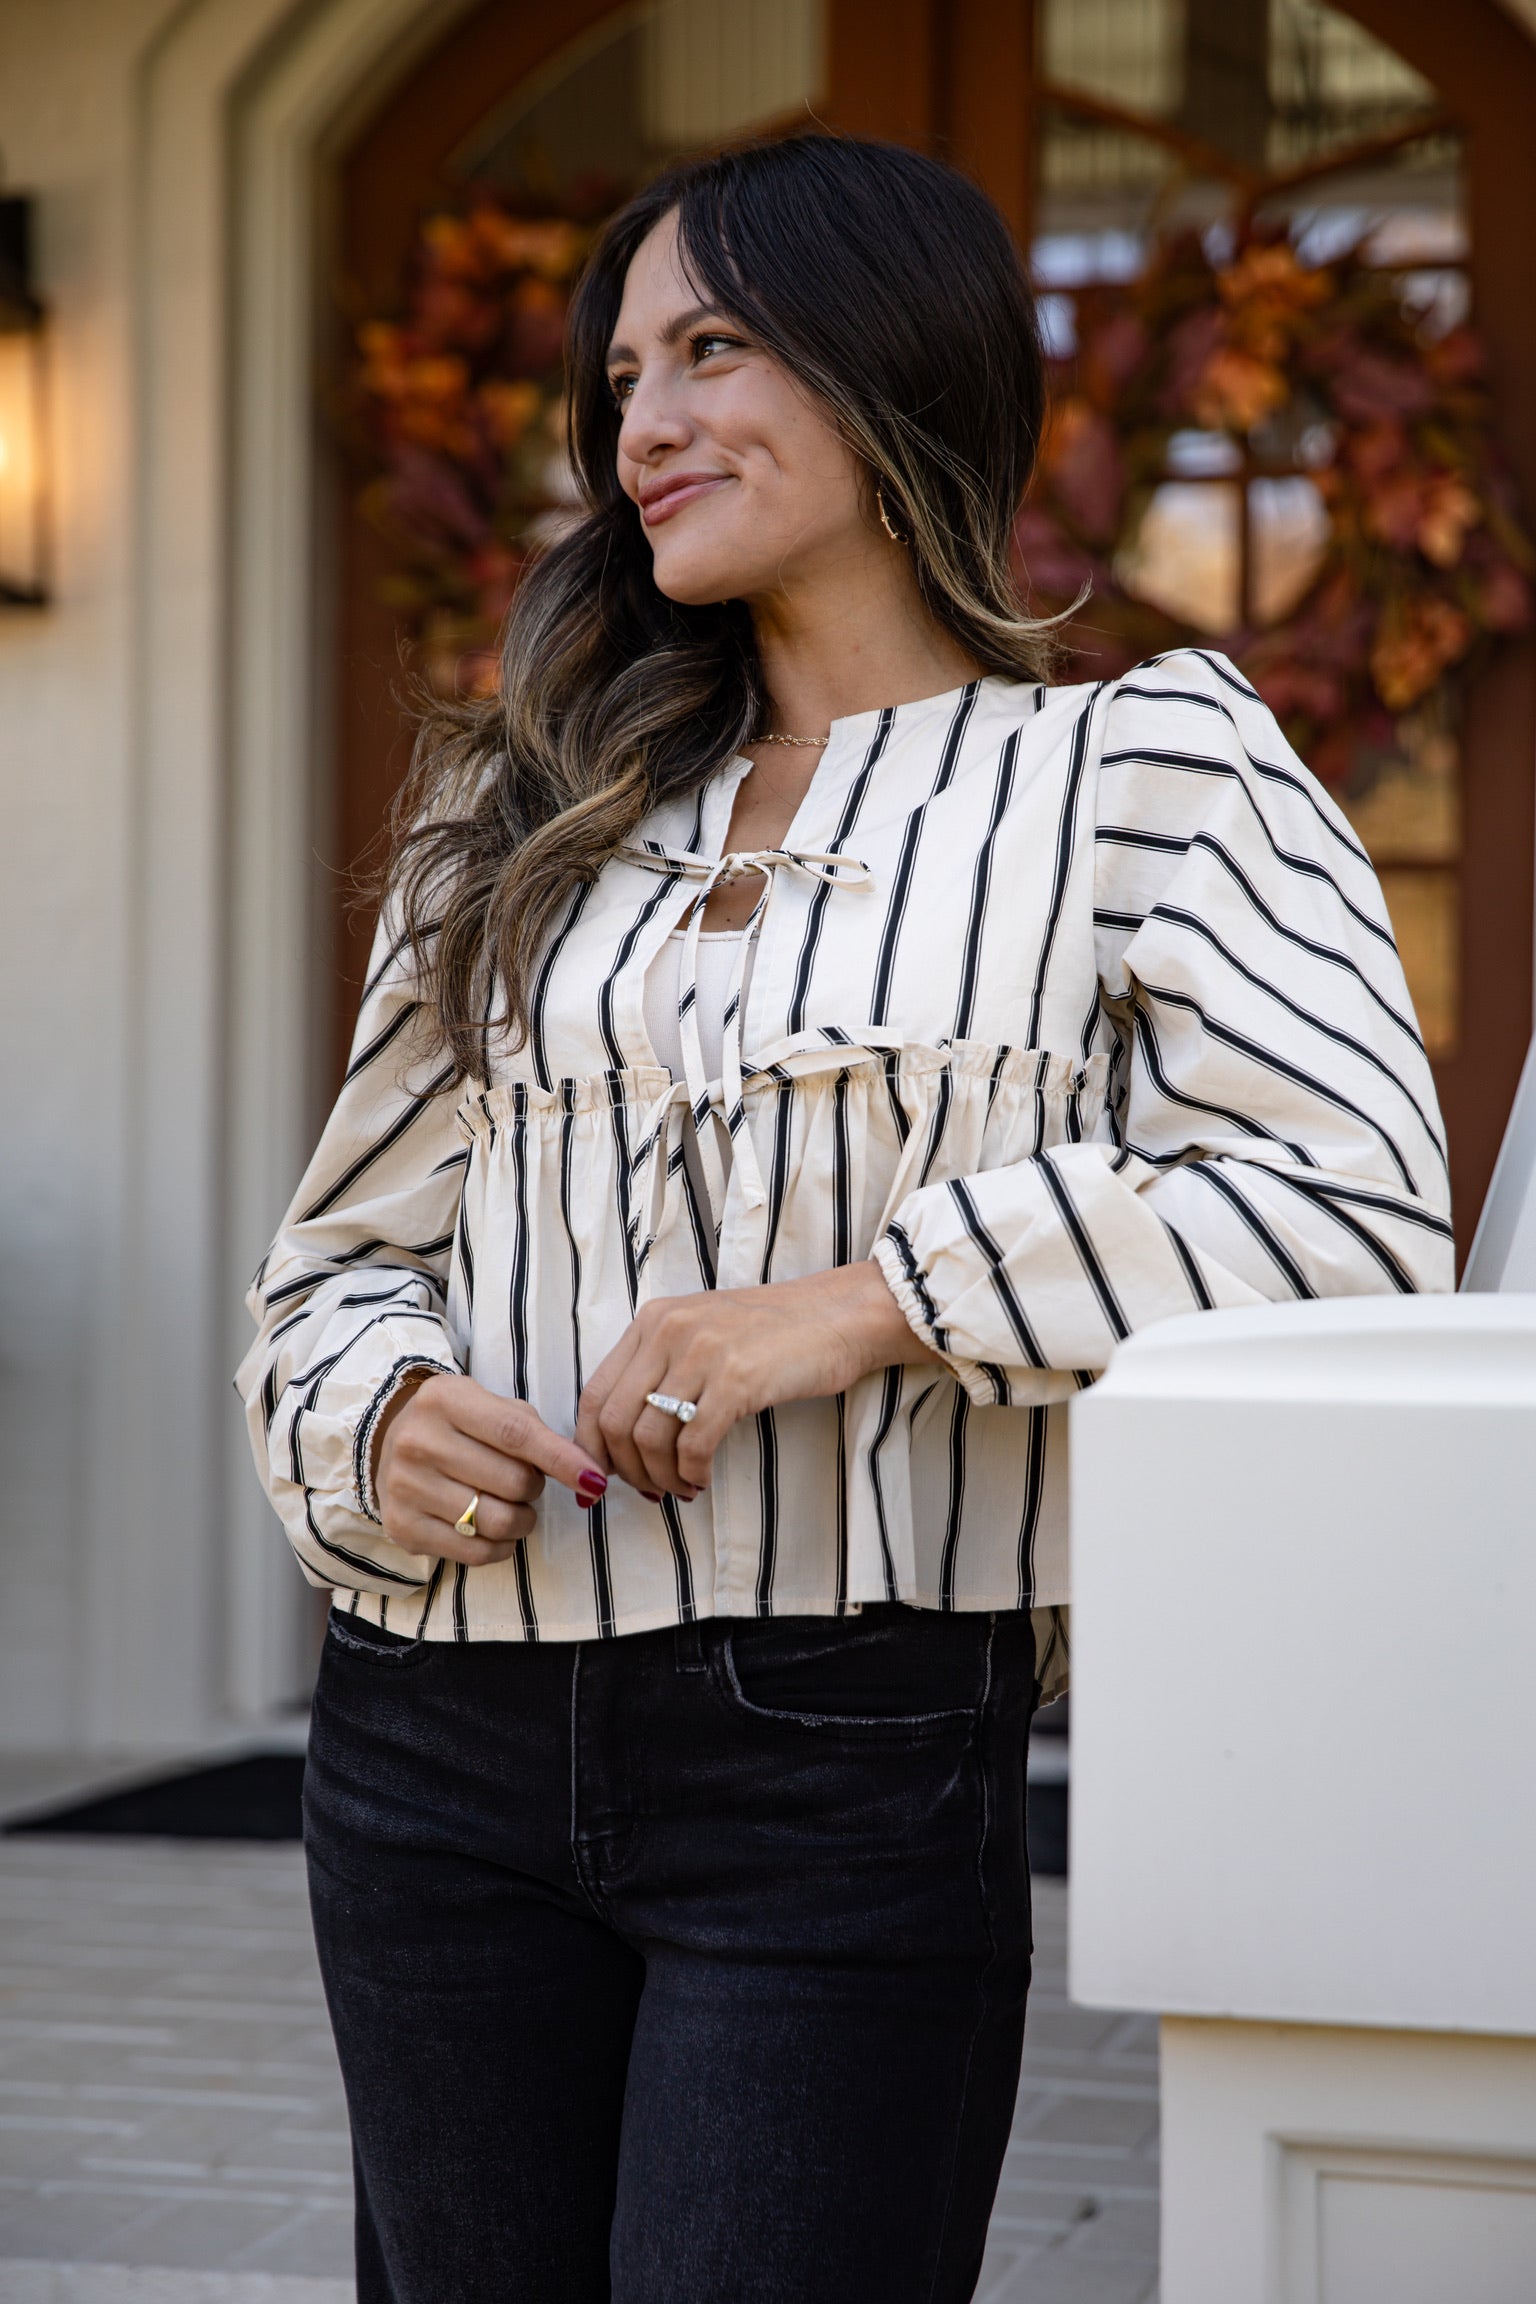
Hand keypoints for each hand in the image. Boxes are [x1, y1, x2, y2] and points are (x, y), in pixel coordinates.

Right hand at [373, 1372, 607, 1565]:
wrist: (389, 1442)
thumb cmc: (458, 1424)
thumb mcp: (490, 1407)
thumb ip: (534, 1432)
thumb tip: (588, 1474)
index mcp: (446, 1400)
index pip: (516, 1434)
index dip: (562, 1460)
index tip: (594, 1479)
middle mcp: (418, 1441)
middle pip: (513, 1482)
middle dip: (536, 1488)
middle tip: (527, 1482)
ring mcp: (405, 1486)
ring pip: (497, 1521)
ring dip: (523, 1520)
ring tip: (514, 1506)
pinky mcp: (402, 1526)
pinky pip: (475, 1552)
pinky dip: (501, 1546)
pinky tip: (496, 1531)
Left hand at [575, 1261, 938, 1498]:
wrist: (838, 1316)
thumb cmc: (773, 1334)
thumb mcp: (702, 1334)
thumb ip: (660, 1371)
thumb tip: (623, 1437)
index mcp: (653, 1320)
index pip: (594, 1393)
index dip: (591, 1446)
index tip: (604, 1477)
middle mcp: (668, 1330)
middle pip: (613, 1421)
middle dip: (626, 1470)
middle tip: (650, 1490)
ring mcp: (701, 1352)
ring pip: (648, 1439)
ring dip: (660, 1478)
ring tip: (682, 1487)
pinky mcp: (736, 1379)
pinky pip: (692, 1445)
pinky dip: (691, 1474)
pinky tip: (703, 1479)